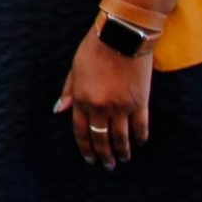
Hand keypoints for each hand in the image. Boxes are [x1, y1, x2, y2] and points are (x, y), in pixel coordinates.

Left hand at [56, 17, 152, 168]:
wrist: (122, 36)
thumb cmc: (94, 49)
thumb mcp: (75, 69)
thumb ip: (69, 92)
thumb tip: (60, 111)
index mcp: (82, 99)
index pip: (81, 130)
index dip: (85, 146)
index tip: (89, 158)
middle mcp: (101, 107)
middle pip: (101, 137)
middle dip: (103, 154)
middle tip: (107, 166)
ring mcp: (122, 106)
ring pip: (121, 137)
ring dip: (122, 151)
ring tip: (123, 160)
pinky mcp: (141, 102)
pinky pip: (141, 126)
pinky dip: (140, 136)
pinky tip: (139, 143)